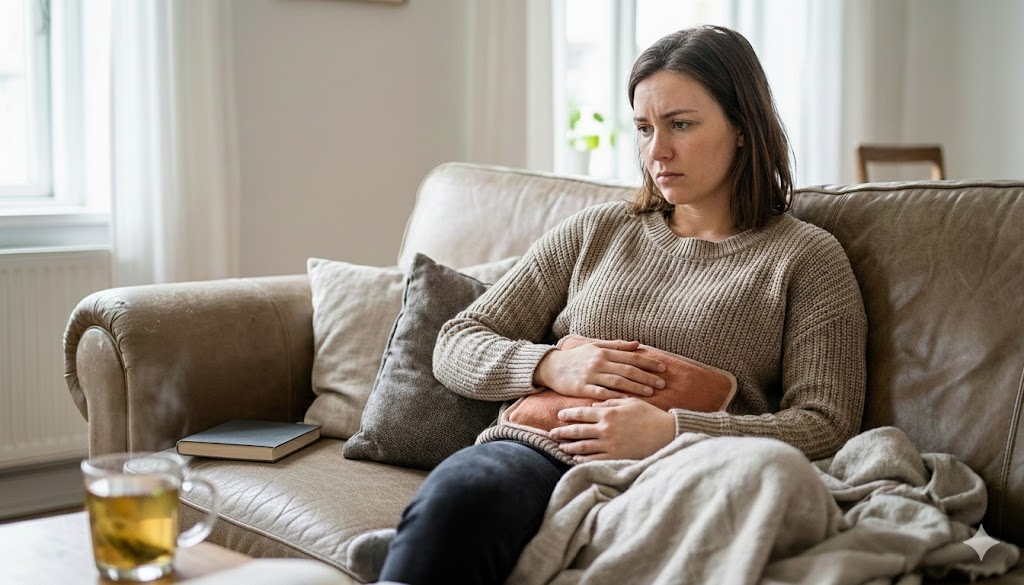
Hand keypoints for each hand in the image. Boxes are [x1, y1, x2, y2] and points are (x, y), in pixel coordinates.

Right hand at [533, 339, 665, 400]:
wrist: (551, 366)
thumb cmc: (576, 357)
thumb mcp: (595, 346)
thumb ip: (617, 346)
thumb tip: (638, 344)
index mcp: (604, 352)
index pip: (631, 357)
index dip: (648, 363)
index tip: (663, 369)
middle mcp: (599, 362)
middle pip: (628, 370)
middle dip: (647, 377)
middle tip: (662, 384)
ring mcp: (590, 375)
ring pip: (617, 381)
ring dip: (635, 387)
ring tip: (650, 392)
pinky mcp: (582, 388)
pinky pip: (601, 393)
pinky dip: (615, 397)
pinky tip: (627, 402)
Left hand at [549, 398, 675, 462]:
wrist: (667, 433)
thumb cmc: (649, 415)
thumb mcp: (630, 402)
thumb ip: (610, 402)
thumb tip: (594, 406)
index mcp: (608, 413)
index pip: (581, 413)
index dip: (568, 415)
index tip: (559, 416)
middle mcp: (605, 429)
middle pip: (577, 431)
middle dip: (562, 432)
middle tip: (551, 434)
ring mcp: (609, 444)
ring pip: (583, 447)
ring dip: (570, 447)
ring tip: (561, 447)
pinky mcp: (616, 457)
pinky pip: (594, 459)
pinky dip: (583, 459)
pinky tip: (576, 459)